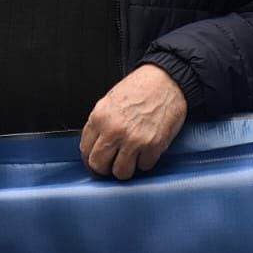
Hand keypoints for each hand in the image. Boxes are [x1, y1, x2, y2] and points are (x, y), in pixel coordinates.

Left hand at [79, 64, 186, 179]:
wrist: (166, 79)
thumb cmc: (141, 87)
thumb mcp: (110, 101)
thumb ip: (100, 124)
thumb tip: (95, 145)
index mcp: (100, 117)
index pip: (85, 150)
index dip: (91, 158)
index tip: (97, 160)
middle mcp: (114, 130)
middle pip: (99, 165)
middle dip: (105, 167)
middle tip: (112, 163)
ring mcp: (134, 140)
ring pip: (121, 172)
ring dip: (125, 168)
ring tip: (130, 158)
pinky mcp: (153, 146)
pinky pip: (144, 167)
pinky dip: (145, 162)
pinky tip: (146, 149)